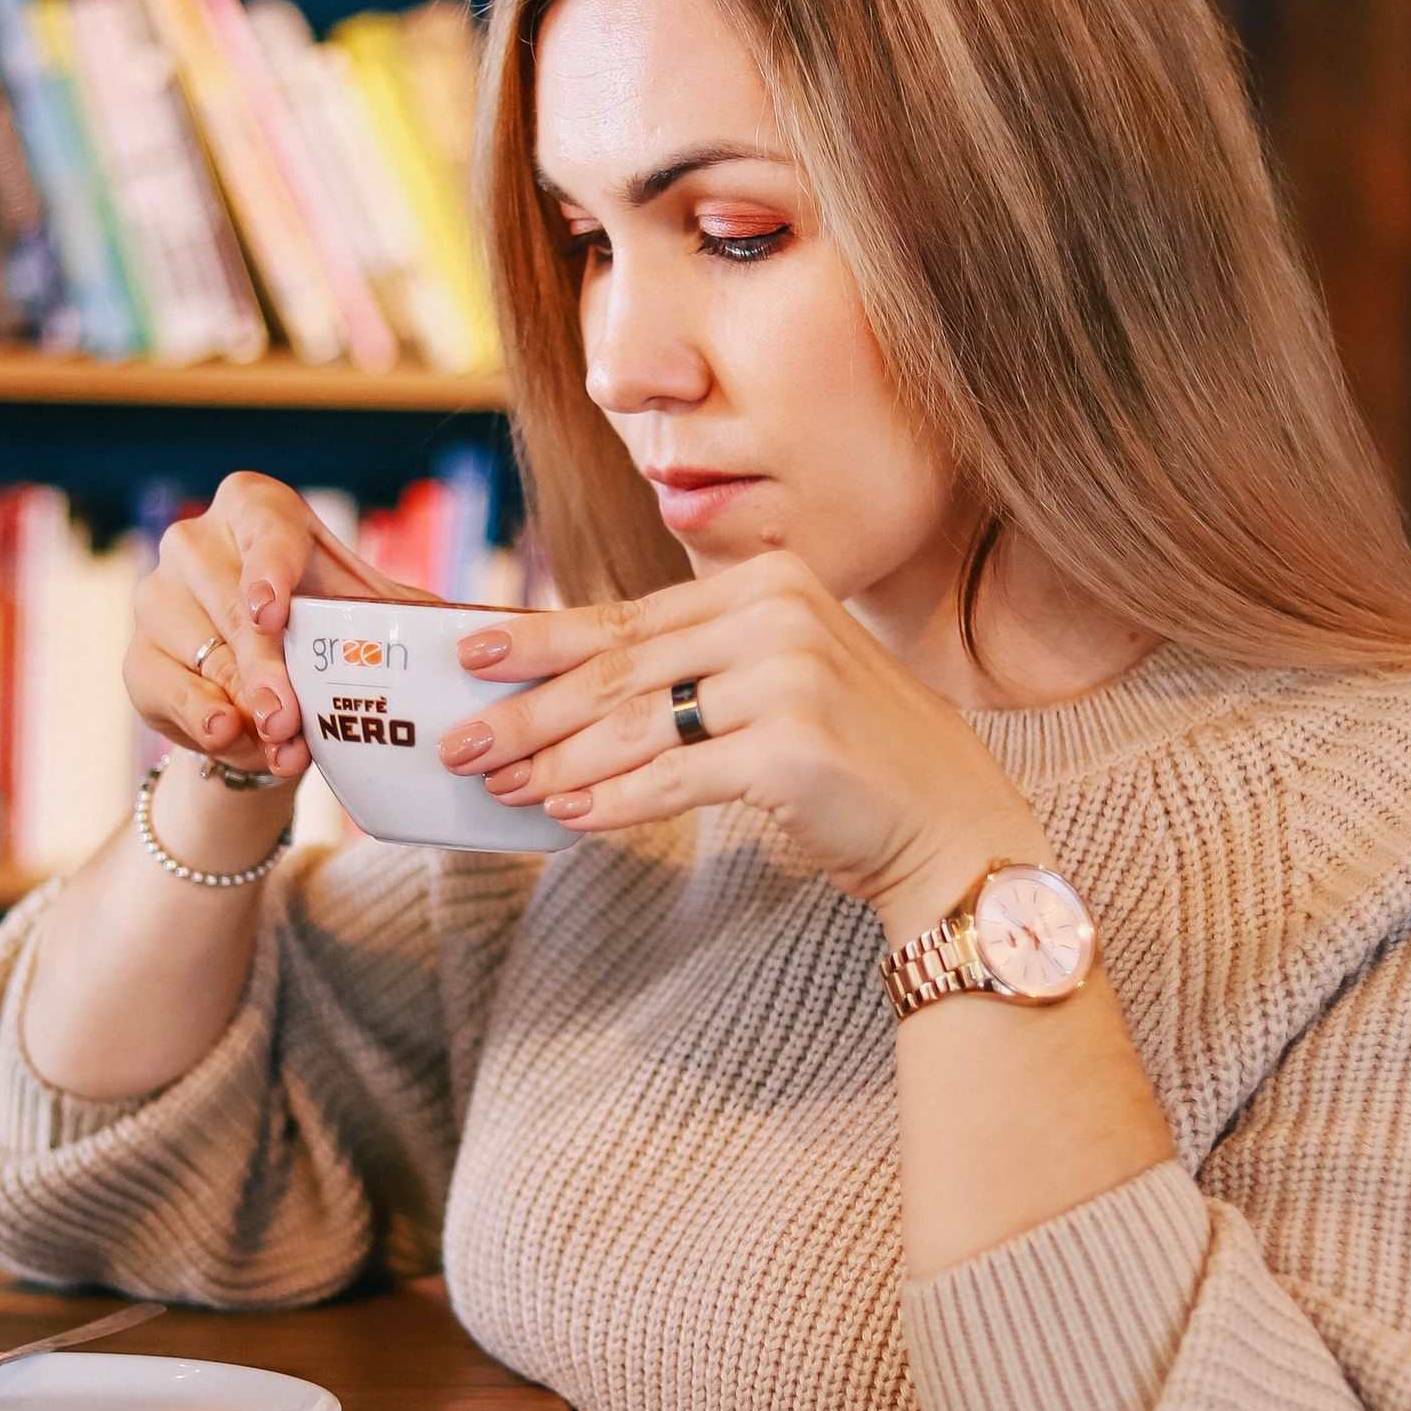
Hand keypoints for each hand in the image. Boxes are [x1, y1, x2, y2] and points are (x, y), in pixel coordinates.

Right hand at [129, 472, 437, 783]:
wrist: (266, 700)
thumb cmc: (325, 636)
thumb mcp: (366, 617)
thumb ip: (409, 616)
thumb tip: (500, 629)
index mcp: (257, 511)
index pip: (262, 525)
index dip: (266, 565)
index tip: (272, 608)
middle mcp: (197, 541)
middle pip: (230, 605)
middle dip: (262, 667)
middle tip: (287, 717)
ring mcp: (158, 598)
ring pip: (196, 652)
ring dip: (240, 705)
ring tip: (282, 746)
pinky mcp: (137, 657)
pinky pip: (165, 691)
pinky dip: (202, 723)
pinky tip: (231, 740)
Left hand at [436, 552, 1051, 941]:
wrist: (954, 828)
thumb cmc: (854, 762)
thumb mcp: (778, 682)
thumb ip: (696, 665)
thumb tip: (569, 689)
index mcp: (769, 583)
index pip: (630, 618)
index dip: (541, 642)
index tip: (467, 656)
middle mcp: (778, 616)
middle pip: (621, 667)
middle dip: (527, 708)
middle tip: (457, 739)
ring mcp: (790, 678)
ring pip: (637, 723)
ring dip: (555, 760)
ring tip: (499, 785)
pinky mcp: (793, 748)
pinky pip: (676, 777)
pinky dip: (614, 800)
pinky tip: (566, 815)